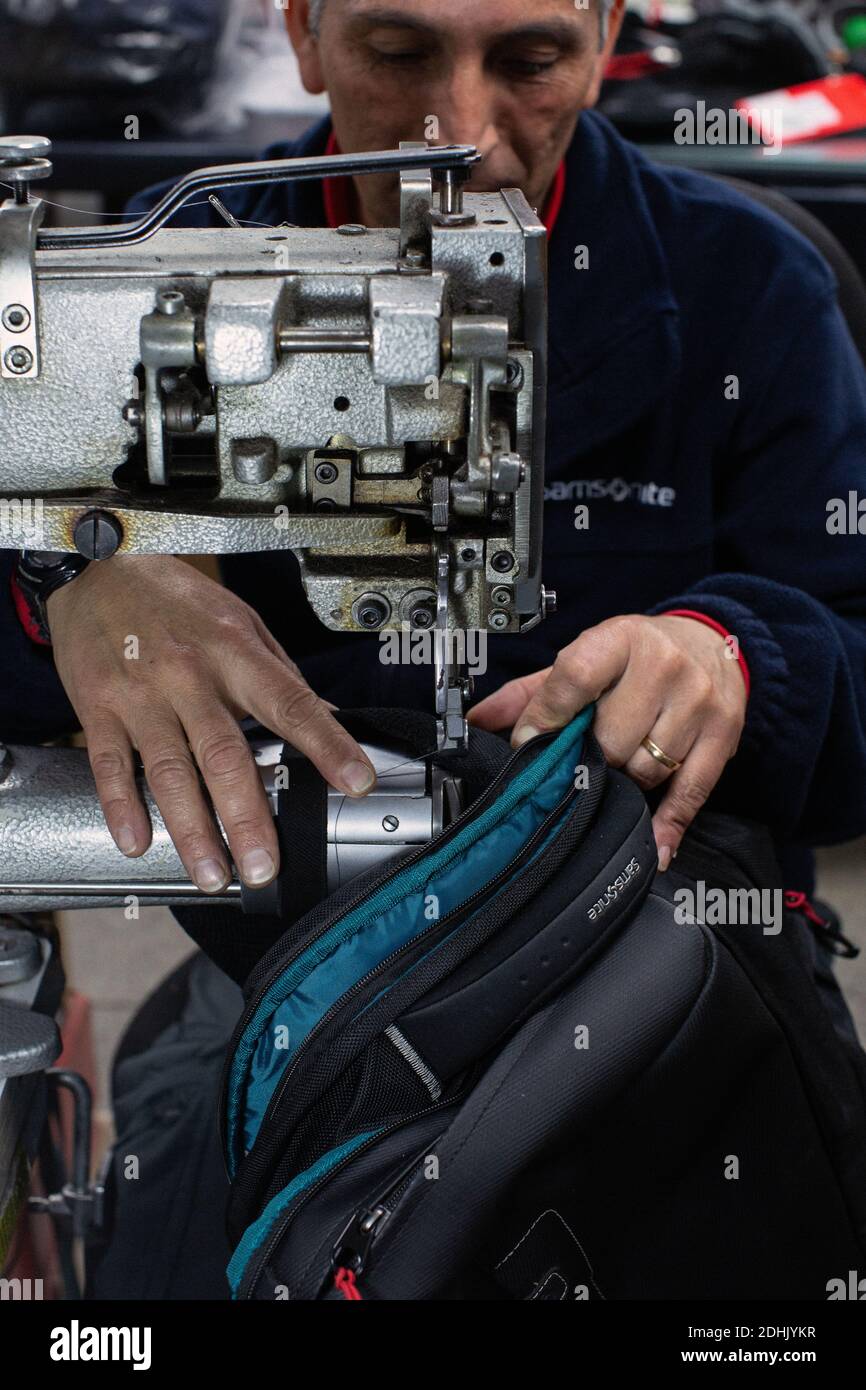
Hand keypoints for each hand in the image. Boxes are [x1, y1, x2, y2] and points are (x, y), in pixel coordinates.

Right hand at [47, 555, 375, 892]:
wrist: (101, 566)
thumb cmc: (179, 600)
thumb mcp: (242, 623)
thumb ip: (281, 677)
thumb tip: (328, 722)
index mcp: (235, 653)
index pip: (291, 704)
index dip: (327, 745)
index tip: (356, 781)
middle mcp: (189, 675)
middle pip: (225, 755)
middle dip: (248, 818)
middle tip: (265, 866)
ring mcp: (140, 694)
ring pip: (168, 772)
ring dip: (192, 830)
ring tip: (212, 873)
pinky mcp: (98, 707)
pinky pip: (109, 765)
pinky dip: (122, 806)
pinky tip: (137, 841)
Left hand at [468, 614, 746, 866]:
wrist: (713, 641)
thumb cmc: (640, 653)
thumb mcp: (588, 656)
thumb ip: (533, 691)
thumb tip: (479, 720)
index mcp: (621, 639)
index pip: (574, 679)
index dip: (546, 717)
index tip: (531, 740)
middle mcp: (663, 666)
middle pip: (611, 738)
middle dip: (592, 754)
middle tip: (589, 751)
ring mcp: (697, 701)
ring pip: (645, 769)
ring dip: (625, 778)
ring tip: (622, 763)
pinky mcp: (722, 735)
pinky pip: (690, 791)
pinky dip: (668, 824)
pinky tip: (655, 845)